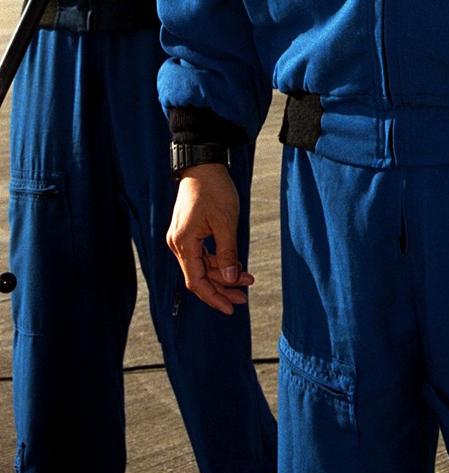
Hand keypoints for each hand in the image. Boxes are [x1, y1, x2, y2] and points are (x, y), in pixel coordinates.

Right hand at [167, 163, 254, 314]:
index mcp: (184, 243)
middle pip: (199, 276)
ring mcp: (181, 238)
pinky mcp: (187, 232)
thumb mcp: (226, 222)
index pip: (196, 282)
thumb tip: (231, 278)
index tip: (230, 308)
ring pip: (202, 266)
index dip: (214, 297)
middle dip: (222, 287)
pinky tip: (235, 265)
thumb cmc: (214, 189)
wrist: (203, 164)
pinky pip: (202, 254)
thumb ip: (227, 253)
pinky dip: (218, 261)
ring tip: (247, 279)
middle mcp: (178, 244)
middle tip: (244, 296)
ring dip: (223, 274)